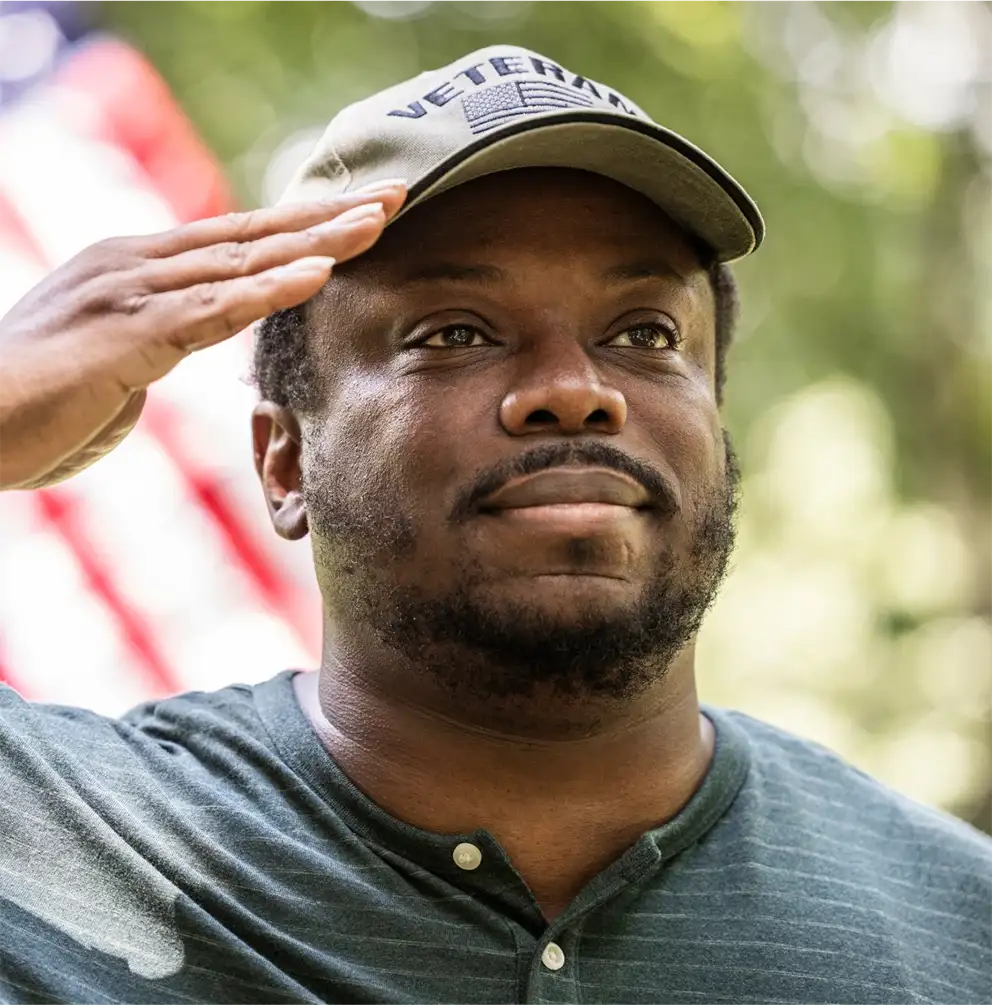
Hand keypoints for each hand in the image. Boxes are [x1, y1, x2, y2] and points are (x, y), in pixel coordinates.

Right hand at [0, 180, 405, 489]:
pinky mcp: (128, 332)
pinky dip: (268, 290)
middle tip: (395, 195)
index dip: (304, 222)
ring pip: (243, 261)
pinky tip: (317, 275)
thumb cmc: (40, 400)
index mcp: (138, 265)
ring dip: (316, 241)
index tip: (363, 210)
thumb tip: (196, 332)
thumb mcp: (116, 354)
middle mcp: (139, 263)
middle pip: (253, 234)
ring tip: (376, 221)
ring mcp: (132, 291)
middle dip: (328, 215)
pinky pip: (213, 310)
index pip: (238, 236)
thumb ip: (163, 334)